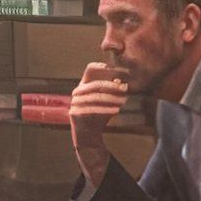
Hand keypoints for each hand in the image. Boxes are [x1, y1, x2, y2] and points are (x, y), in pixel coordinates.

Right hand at [70, 62, 126, 184]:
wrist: (88, 134)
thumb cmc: (99, 113)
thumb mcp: (108, 100)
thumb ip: (113, 90)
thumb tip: (121, 81)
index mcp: (84, 83)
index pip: (90, 69)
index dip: (103, 67)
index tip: (118, 70)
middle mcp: (77, 91)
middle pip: (95, 83)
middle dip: (112, 85)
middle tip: (126, 88)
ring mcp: (75, 101)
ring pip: (95, 96)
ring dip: (111, 98)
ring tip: (124, 101)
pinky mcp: (74, 113)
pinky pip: (92, 109)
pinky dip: (106, 109)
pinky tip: (117, 110)